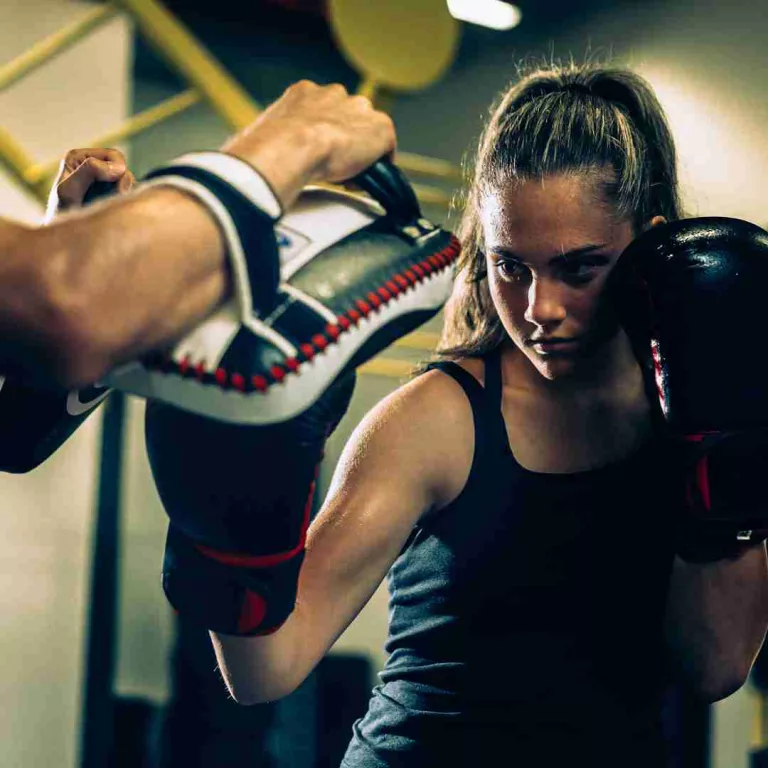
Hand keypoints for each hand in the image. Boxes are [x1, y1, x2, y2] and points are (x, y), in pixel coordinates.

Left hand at [45, 148, 135, 220]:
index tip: (117, 191)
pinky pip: (129, 194)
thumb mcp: (70, 190)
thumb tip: (119, 167)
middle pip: (123, 168)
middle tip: (119, 199)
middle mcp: (91, 166)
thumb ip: (90, 171)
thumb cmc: (63, 215)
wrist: (64, 239)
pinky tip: (116, 209)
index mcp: (78, 158)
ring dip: (125, 194)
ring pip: (129, 182)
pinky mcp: (110, 195)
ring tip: (113, 207)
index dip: (119, 171)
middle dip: (124, 184)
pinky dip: (127, 201)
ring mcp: (102, 181)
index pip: (114, 156)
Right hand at [221, 81, 395, 209]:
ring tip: (348, 178)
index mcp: (303, 94)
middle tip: (334, 169)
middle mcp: (333, 95)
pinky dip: (380, 166)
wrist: (290, 147)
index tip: (317, 157)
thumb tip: (251, 163)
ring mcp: (358, 110)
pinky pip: (387, 148)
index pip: (320, 112)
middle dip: (343, 143)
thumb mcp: (264, 139)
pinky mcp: (379, 128)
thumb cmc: (268, 149)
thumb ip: (271, 144)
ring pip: (367, 132)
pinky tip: (364, 181)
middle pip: (347, 118)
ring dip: (361, 154)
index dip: (321, 137)